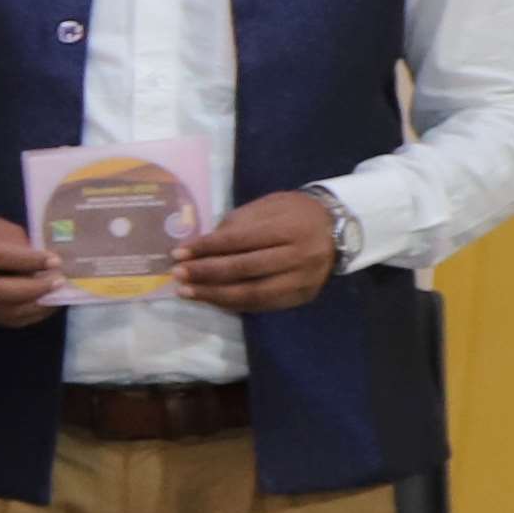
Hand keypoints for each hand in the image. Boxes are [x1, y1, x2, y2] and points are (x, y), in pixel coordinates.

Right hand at [0, 205, 65, 327]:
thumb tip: (42, 263)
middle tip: (60, 282)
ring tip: (56, 296)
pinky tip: (42, 305)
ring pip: (3, 310)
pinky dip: (27, 316)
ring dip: (35, 306)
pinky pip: (2, 319)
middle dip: (35, 288)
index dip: (30, 261)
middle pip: (0, 291)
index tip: (56, 261)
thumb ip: (15, 241)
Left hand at [180, 187, 345, 314]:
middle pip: (245, 269)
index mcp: (289, 228)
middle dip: (206, 273)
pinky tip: (211, 299)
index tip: (178, 253)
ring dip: (215, 295)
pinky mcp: (302, 297)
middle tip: (177, 274)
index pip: (240, 241)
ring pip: (253, 293)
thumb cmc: (293, 213)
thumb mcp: (266, 207)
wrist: (336, 229)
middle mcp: (299, 256)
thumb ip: (235, 226)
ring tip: (186, 292)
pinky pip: (262, 304)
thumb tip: (199, 247)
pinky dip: (233, 303)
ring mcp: (303, 280)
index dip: (206, 248)